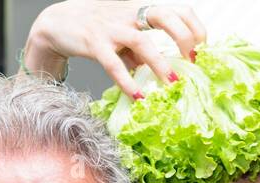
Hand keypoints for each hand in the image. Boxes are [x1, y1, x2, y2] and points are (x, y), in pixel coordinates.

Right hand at [23, 1, 206, 96]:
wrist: (58, 22)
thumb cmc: (97, 30)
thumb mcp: (124, 37)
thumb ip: (142, 53)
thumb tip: (162, 74)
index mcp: (141, 10)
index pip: (177, 10)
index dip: (194, 27)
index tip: (202, 49)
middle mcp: (129, 14)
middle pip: (165, 16)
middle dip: (184, 38)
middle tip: (193, 62)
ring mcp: (112, 28)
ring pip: (142, 40)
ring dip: (160, 62)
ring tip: (172, 83)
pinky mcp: (94, 43)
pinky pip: (113, 63)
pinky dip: (127, 81)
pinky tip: (138, 95)